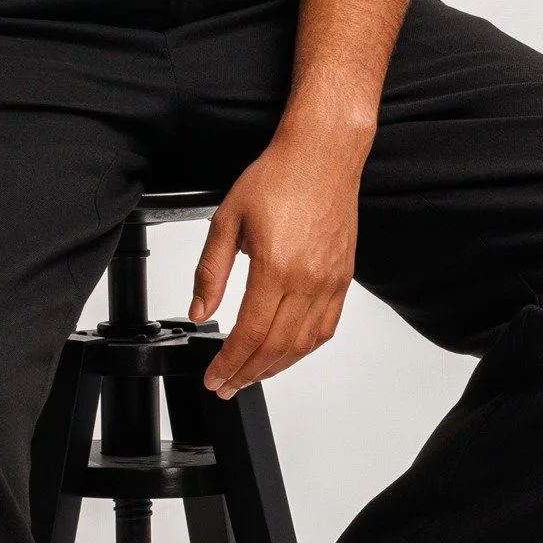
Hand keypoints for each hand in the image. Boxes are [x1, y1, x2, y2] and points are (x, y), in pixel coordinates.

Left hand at [190, 129, 363, 398]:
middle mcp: (308, 281)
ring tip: (251, 375)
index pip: (250, 334)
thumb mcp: (227, 219)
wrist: (322, 155)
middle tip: (226, 386)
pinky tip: (287, 354)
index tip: (214, 378)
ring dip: (275, 368)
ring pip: (303, 344)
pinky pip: (326, 328)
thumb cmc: (278, 177)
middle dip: (247, 373)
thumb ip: (211, 271)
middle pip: (276, 347)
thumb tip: (199, 311)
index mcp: (276, 267)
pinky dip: (304, 349)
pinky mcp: (343, 279)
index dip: (229, 363)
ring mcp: (330, 282)